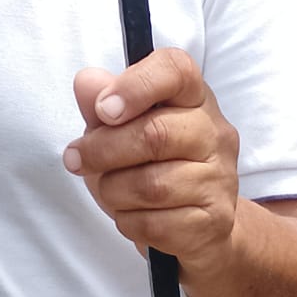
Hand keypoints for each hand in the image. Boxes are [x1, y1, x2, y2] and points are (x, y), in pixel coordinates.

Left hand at [62, 48, 240, 276]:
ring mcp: (220, 179)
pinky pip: (155, 224)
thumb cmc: (149, 168)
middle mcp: (215, 134)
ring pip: (152, 185)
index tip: (102, 110)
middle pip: (156, 134)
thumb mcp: (118, 131)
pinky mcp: (214, 221)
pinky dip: (128, 222)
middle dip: (102, 150)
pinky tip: (131, 215)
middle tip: (75, 159)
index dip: (135, 85)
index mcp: (193, 98)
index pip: (176, 70)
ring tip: (109, 190)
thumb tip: (86, 81)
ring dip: (112, 190)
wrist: (194, 226)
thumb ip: (100, 106)